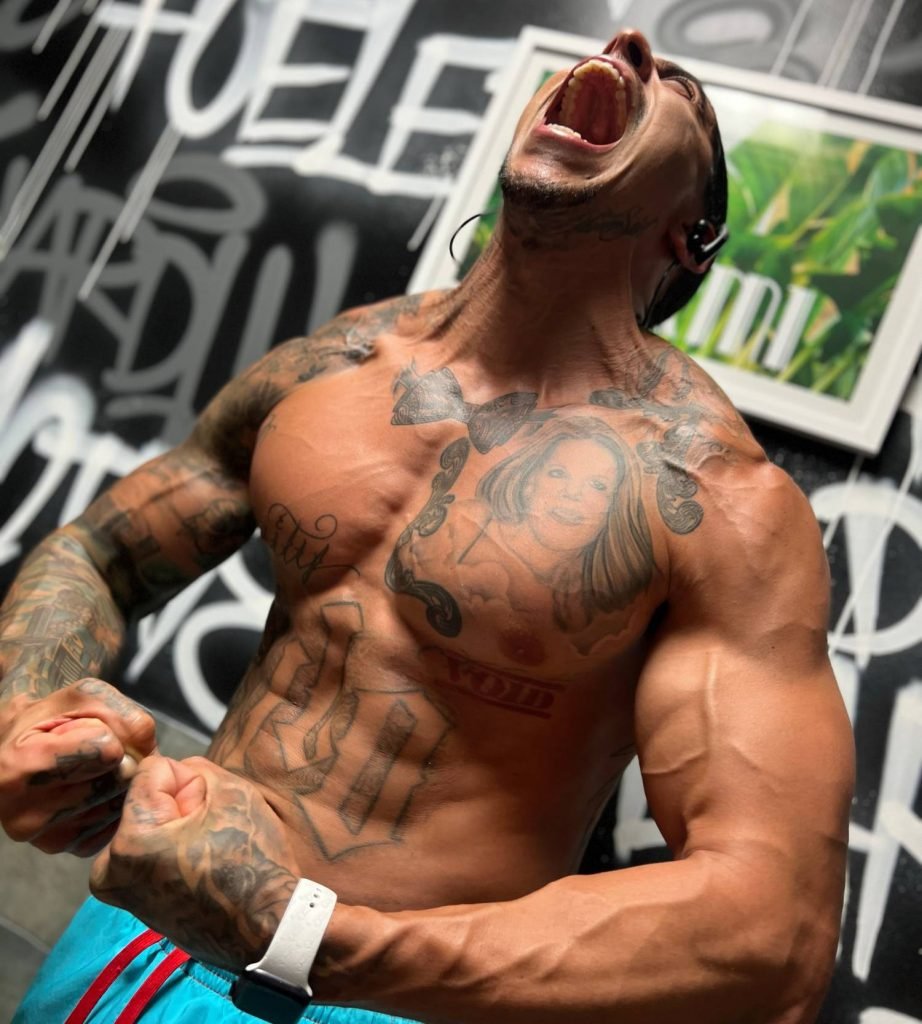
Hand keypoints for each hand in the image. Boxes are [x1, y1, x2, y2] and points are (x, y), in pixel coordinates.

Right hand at [0, 678, 156, 855]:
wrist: (24, 749)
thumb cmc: (54, 717)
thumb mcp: (84, 696)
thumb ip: (121, 714)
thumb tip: (147, 753)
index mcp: (18, 767)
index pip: (104, 751)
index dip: (106, 734)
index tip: (86, 732)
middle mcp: (25, 813)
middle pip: (117, 779)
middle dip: (119, 757)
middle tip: (92, 750)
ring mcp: (47, 838)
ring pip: (122, 800)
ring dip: (120, 778)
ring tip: (90, 768)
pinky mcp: (71, 847)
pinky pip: (120, 818)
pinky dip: (116, 799)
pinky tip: (93, 787)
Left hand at [90, 756, 299, 968]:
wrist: (267, 924)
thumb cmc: (252, 858)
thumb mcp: (231, 790)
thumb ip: (193, 767)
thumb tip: (172, 772)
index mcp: (128, 842)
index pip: (153, 771)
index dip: (189, 782)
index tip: (209, 814)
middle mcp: (108, 870)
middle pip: (146, 799)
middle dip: (177, 806)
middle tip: (210, 836)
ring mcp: (116, 891)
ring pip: (148, 824)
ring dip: (174, 828)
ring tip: (206, 854)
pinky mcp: (129, 902)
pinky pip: (148, 851)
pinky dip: (170, 850)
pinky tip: (198, 868)